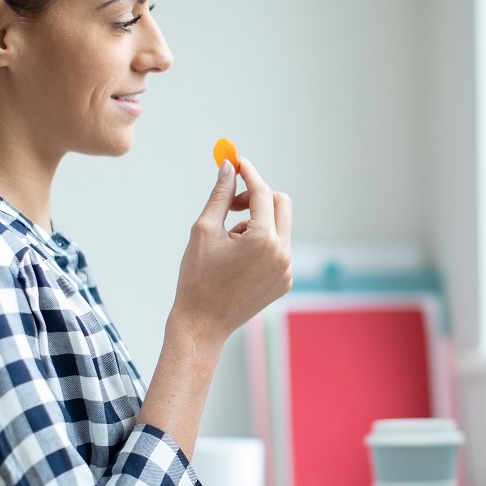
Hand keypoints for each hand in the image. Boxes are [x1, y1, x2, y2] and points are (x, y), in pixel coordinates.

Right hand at [170, 158, 291, 345]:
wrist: (202, 323)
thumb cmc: (198, 277)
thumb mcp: (204, 230)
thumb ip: (220, 195)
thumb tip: (228, 167)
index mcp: (264, 240)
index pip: (262, 192)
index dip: (248, 173)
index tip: (236, 161)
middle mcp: (283, 254)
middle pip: (280, 203)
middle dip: (257, 196)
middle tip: (231, 204)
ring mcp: (287, 270)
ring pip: (278, 227)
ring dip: (256, 223)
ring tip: (228, 244)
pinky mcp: (285, 281)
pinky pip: (278, 249)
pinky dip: (261, 244)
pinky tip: (236, 262)